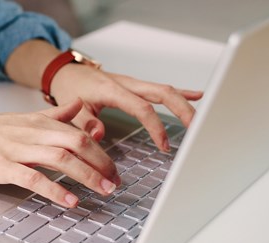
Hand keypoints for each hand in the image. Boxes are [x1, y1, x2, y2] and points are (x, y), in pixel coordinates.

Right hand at [0, 99, 119, 207]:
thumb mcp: (22, 118)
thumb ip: (54, 115)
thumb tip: (79, 107)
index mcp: (38, 123)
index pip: (79, 134)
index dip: (102, 152)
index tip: (114, 170)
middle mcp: (31, 133)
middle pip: (77, 144)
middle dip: (101, 164)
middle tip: (115, 182)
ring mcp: (16, 150)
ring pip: (60, 159)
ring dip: (86, 176)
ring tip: (102, 190)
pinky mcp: (2, 166)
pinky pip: (33, 178)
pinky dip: (55, 190)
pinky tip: (69, 200)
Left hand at [51, 63, 202, 150]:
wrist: (67, 72)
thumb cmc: (70, 88)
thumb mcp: (71, 108)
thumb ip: (85, 122)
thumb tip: (99, 134)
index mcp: (113, 91)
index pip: (142, 108)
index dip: (156, 126)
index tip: (164, 145)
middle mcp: (128, 84)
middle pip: (163, 94)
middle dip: (183, 111)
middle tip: (196, 129)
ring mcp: (134, 84)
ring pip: (166, 90)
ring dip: (184, 104)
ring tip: (201, 119)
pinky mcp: (136, 86)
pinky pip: (161, 89)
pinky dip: (180, 92)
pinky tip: (197, 96)